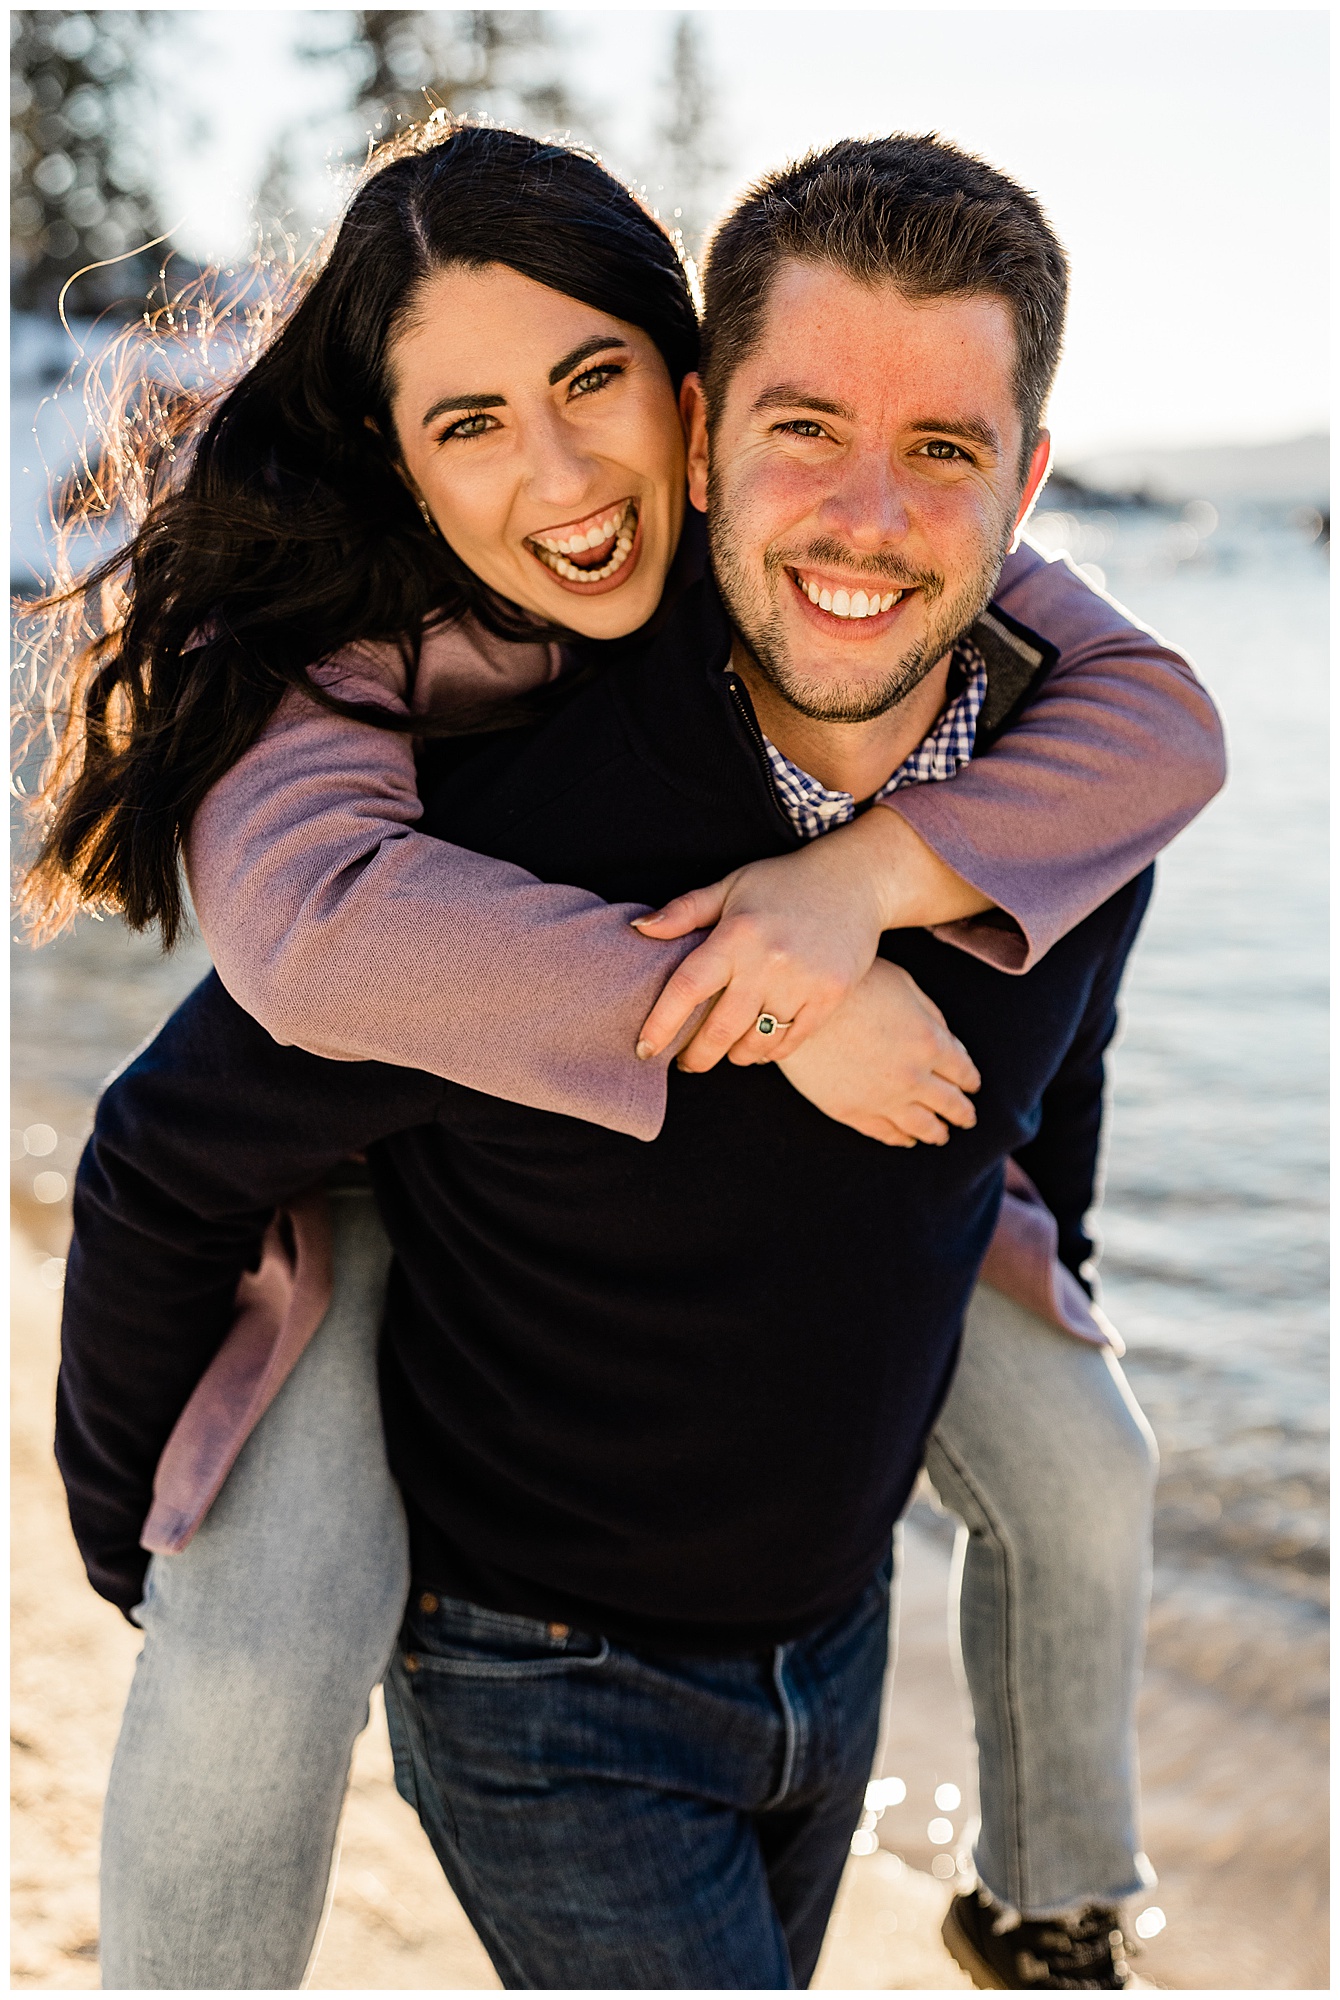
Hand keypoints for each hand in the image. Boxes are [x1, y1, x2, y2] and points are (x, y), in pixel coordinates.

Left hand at [632, 806, 990, 1073]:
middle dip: (696, 1056)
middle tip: (686, 1062)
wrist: (855, 879)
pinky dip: (769, 1051)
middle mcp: (768, 961)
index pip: (687, 989)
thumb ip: (684, 911)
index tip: (644, 1048)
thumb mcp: (730, 886)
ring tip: (724, 1051)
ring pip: (756, 1043)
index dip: (661, 1024)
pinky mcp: (830, 996)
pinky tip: (758, 1047)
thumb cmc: (782, 883)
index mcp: (736, 934)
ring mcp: (803, 981)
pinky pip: (791, 1042)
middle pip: (719, 1029)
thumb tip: (638, 930)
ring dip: (734, 1055)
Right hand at [776, 957, 979, 1147]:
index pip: (964, 1071)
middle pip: (950, 1105)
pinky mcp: (853, 1112)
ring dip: (936, 1133)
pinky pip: (885, 1133)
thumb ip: (930, 1014)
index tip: (972, 1086)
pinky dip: (901, 1139)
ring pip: (922, 1127)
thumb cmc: (851, 985)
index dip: (971, 1080)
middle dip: (963, 1113)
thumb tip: (946, 1038)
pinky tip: (906, 1139)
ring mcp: (883, 1099)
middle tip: (967, 1118)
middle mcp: (913, 1077)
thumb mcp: (902, 984)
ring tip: (941, 1135)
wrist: (797, 1006)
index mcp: (930, 1042)